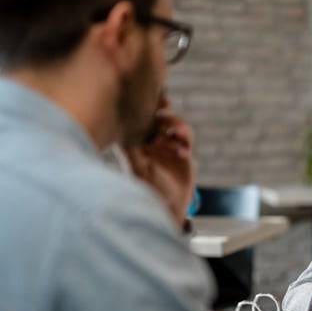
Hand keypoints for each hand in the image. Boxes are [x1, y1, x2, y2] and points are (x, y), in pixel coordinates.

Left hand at [126, 107, 193, 222]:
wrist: (169, 207)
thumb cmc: (149, 192)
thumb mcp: (139, 172)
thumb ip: (133, 154)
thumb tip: (126, 137)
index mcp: (136, 145)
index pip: (137, 121)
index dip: (144, 108)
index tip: (153, 103)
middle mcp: (150, 144)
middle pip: (157, 119)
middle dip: (164, 111)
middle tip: (168, 105)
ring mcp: (165, 148)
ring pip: (173, 126)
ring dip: (178, 125)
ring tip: (182, 134)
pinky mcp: (180, 153)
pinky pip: (185, 139)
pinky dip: (186, 141)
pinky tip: (184, 153)